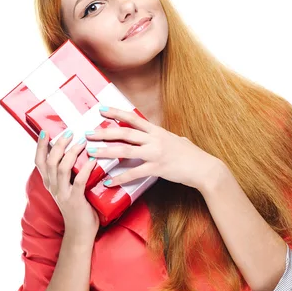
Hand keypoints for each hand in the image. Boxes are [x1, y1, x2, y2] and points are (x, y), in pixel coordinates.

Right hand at [35, 130, 99, 238]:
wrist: (79, 232)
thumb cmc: (77, 208)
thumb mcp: (67, 189)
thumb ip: (67, 174)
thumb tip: (76, 153)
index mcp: (49, 183)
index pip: (39, 162)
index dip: (41, 146)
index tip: (45, 132)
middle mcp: (52, 187)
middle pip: (50, 161)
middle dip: (59, 144)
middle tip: (70, 132)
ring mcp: (62, 194)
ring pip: (61, 168)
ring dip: (72, 153)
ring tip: (82, 142)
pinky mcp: (75, 200)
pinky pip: (78, 181)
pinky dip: (85, 168)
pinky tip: (93, 160)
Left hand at [85, 106, 220, 190]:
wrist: (204, 168)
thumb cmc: (190, 155)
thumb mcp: (175, 140)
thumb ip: (162, 137)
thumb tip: (156, 135)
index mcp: (156, 131)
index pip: (132, 118)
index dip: (116, 113)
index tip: (101, 109)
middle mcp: (154, 139)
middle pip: (124, 133)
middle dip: (103, 132)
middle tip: (87, 133)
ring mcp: (155, 153)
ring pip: (125, 151)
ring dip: (106, 151)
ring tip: (91, 152)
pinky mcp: (157, 168)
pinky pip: (134, 173)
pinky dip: (120, 178)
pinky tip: (109, 181)